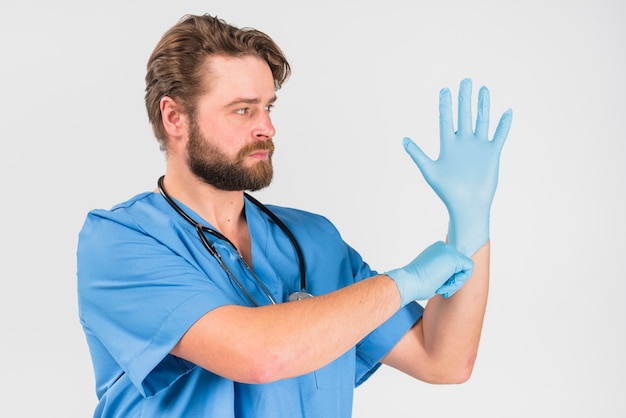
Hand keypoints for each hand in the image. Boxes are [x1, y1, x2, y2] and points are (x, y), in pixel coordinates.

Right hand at [385, 241, 473, 305]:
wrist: (408, 282)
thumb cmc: (415, 283)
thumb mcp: (431, 273)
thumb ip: (442, 271)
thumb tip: (451, 277)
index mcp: (436, 250)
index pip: (453, 263)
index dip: (449, 277)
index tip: (438, 285)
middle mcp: (442, 246)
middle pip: (461, 265)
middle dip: (453, 280)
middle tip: (441, 288)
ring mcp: (448, 250)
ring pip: (465, 267)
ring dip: (455, 282)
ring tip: (441, 287)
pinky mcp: (454, 257)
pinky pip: (469, 268)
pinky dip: (460, 280)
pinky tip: (446, 285)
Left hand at [403, 78, 512, 255]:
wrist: (467, 205)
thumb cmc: (446, 191)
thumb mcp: (429, 170)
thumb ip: (418, 154)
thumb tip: (404, 139)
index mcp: (448, 145)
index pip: (446, 119)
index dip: (445, 104)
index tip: (444, 89)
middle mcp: (463, 143)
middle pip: (464, 115)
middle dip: (464, 98)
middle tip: (465, 80)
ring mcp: (478, 147)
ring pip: (482, 121)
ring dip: (483, 105)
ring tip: (483, 89)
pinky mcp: (491, 154)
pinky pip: (499, 136)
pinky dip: (503, 124)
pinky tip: (507, 111)